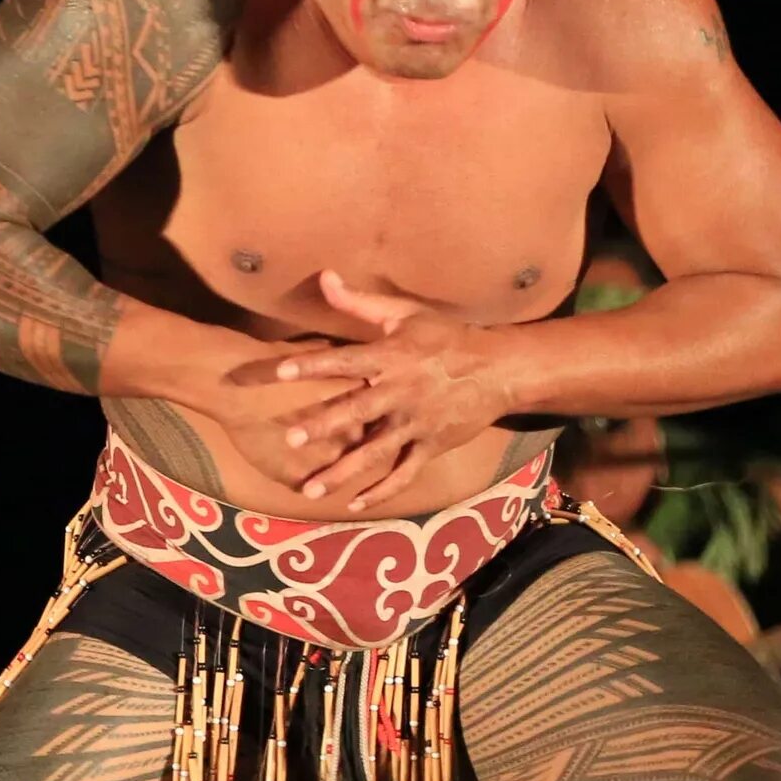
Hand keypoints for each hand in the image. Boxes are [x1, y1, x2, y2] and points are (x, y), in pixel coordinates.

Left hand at [262, 271, 516, 510]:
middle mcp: (400, 392)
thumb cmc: (446, 337)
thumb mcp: (405, 314)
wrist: (499, 369)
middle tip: (293, 440)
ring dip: (343, 473)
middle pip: (357, 412)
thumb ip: (360, 302)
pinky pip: (404, 474)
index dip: (312, 365)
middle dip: (324, 426)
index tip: (281, 372)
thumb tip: (325, 276)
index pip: (344, 361)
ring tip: (310, 489)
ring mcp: (416, 424)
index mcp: (391, 358)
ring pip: (375, 453)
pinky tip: (356, 505)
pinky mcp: (431, 446)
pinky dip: (382, 492)